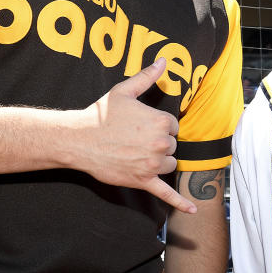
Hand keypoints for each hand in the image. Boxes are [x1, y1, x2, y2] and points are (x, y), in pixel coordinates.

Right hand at [77, 58, 195, 213]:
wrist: (79, 140)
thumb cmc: (101, 115)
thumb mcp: (124, 91)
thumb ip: (147, 76)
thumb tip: (163, 61)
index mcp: (160, 121)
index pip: (173, 125)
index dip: (158, 124)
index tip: (141, 124)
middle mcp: (160, 143)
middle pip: (172, 145)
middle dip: (158, 142)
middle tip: (135, 138)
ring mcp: (152, 164)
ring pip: (169, 164)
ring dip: (159, 160)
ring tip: (137, 153)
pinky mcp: (143, 180)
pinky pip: (165, 193)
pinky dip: (180, 203)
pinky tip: (192, 211)